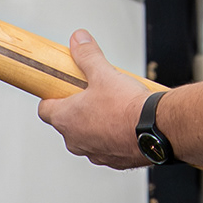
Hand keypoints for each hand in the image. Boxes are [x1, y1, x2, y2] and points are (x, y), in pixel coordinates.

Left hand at [37, 29, 151, 169]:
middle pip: (67, 123)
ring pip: (88, 137)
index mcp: (66, 119)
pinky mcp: (115, 162)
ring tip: (114, 109)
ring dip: (96, 125)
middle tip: (93, 95)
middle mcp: (76, 141)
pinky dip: (114, 137)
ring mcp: (95, 153)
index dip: (52, 97)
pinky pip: (108, 148)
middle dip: (78, 110)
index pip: (45, 110)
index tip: (61, 89)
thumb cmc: (127, 106)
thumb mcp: (104, 73)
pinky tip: (127, 125)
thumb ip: (87, 56)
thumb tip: (78, 40)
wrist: (158, 130)